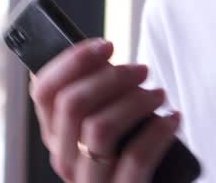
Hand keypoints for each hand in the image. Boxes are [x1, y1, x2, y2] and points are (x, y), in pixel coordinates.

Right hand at [30, 39, 183, 182]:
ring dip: (135, 101)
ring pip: (99, 128)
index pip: (43, 90)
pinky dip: (158, 131)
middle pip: (72, 104)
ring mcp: (89, 182)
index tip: (106, 45)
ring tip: (158, 95)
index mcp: (55, 134)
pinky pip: (135, 157)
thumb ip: (98, 92)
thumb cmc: (131, 148)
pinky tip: (172, 119)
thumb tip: (105, 53)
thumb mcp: (107, 117)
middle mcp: (64, 159)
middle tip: (142, 71)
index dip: (72, 60)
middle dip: (112, 77)